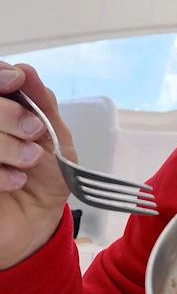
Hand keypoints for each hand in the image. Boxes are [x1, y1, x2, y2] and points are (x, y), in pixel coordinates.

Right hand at [0, 62, 75, 268]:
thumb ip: (42, 106)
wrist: (38, 221)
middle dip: (7, 113)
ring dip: (6, 145)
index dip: (0, 75)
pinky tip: (16, 181)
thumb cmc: (44, 175)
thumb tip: (27, 72)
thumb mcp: (54, 138)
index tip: (17, 80)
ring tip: (30, 161)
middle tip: (34, 129)